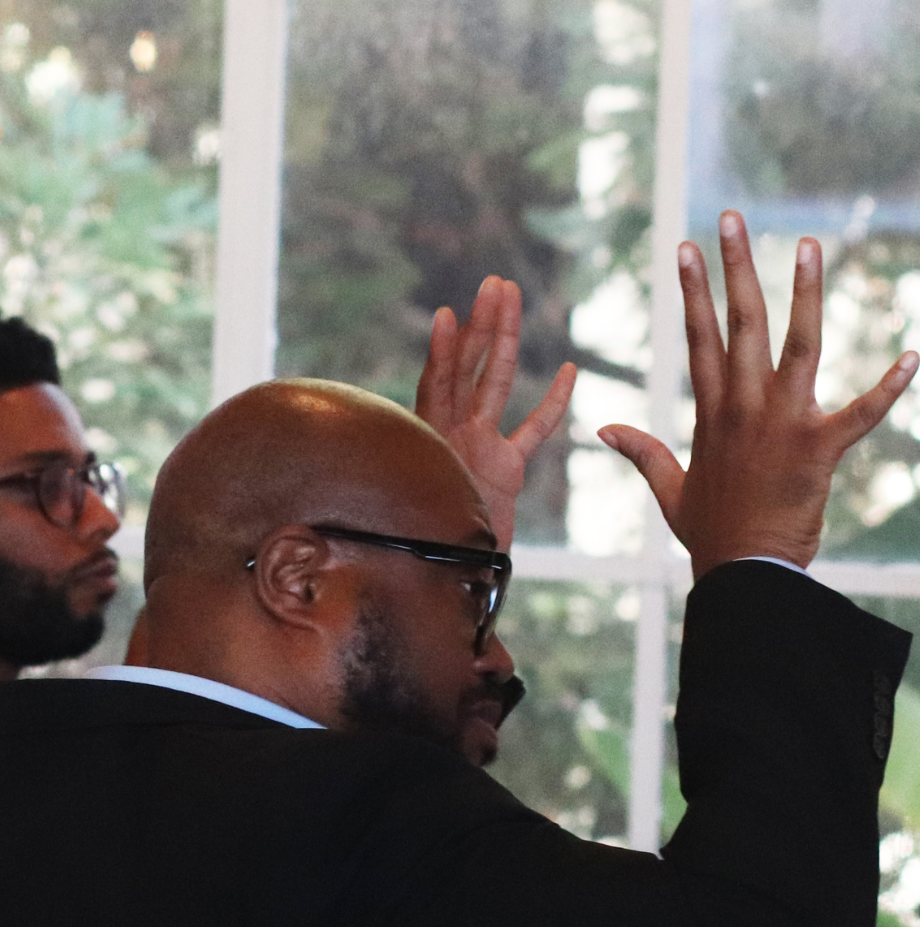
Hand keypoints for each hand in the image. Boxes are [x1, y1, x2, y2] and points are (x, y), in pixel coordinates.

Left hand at [415, 275, 577, 549]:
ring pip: (497, 385)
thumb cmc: (431, 550)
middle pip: (469, 369)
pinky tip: (569, 371)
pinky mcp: (507, 468)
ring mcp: (481, 447)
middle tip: (493, 283)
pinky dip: (551, 403)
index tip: (447, 314)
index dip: (443, 352)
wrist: (453, 583)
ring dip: (505, 341)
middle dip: (482, 325)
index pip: (437, 386)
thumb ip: (423, 490)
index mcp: (432, 441)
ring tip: (510, 297)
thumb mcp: (420, 515)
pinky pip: (533, 429)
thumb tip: (419, 485)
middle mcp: (453, 435)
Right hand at [601, 212, 918, 576]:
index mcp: (712, 412)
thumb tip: (603, 429)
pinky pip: (862, 413)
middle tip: (732, 219)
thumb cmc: (713, 534)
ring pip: (799, 345)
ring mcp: (783, 424)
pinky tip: (912, 356)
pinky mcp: (821, 448)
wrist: (746, 571)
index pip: (698, 336)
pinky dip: (889, 386)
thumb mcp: (670, 490)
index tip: (686, 248)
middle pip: (740, 323)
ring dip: (805, 293)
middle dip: (735, 267)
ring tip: (806, 245)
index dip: (692, 289)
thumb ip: (642, 452)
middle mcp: (745, 407)